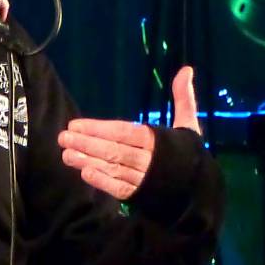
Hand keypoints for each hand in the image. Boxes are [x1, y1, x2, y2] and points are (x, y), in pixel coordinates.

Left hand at [58, 66, 199, 199]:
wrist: (201, 189)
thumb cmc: (188, 153)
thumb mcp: (188, 123)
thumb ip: (183, 97)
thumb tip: (186, 69)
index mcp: (159, 139)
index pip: (124, 132)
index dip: (99, 129)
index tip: (75, 125)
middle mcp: (151, 159)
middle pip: (114, 150)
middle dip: (87, 144)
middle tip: (63, 138)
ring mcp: (145, 179)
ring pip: (113, 168)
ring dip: (88, 161)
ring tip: (66, 154)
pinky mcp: (142, 196)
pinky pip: (120, 189)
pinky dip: (103, 182)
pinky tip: (85, 173)